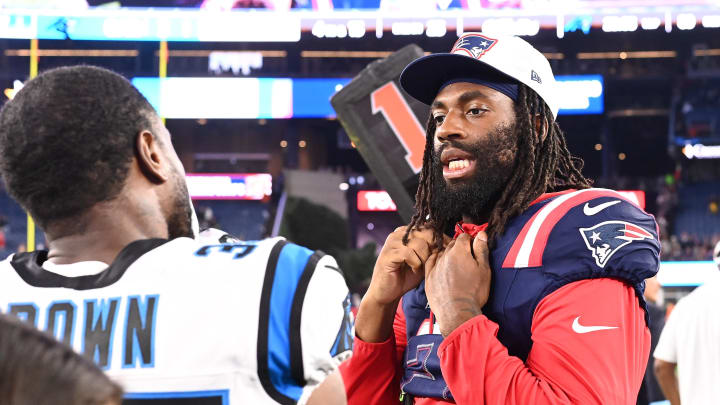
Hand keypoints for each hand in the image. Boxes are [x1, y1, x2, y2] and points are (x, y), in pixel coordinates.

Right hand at [355, 226, 438, 342]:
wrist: (388, 293)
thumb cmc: (405, 276)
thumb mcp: (423, 260)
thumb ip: (432, 250)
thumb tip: (448, 242)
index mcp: (407, 233)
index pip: (429, 228)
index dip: (439, 240)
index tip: (442, 252)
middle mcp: (398, 234)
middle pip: (426, 233)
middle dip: (432, 250)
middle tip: (429, 262)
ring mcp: (391, 243)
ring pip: (419, 244)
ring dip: (423, 258)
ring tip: (418, 266)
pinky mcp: (388, 254)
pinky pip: (409, 253)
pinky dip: (415, 263)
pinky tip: (412, 269)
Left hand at [425, 231, 491, 336]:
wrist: (457, 312)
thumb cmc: (473, 292)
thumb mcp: (484, 270)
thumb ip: (481, 250)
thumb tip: (481, 234)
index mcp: (459, 251)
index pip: (464, 236)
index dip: (471, 240)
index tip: (474, 247)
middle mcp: (444, 256)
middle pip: (452, 244)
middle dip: (459, 247)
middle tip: (467, 257)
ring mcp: (435, 266)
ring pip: (441, 253)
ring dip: (448, 255)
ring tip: (456, 264)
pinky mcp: (428, 278)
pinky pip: (431, 263)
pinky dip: (436, 261)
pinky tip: (440, 264)